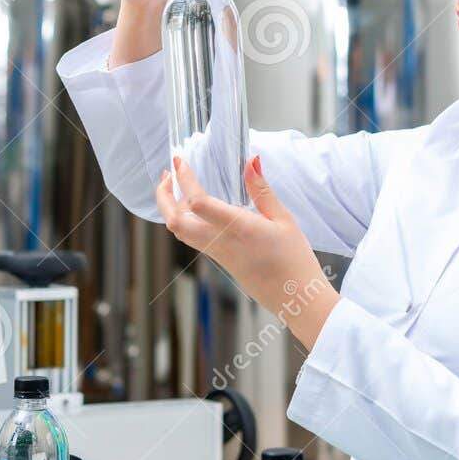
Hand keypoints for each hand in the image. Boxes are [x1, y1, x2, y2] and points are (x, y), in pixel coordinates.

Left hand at [155, 155, 339, 348]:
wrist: (295, 299)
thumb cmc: (294, 260)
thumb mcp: (284, 219)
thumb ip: (262, 190)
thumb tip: (252, 161)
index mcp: (238, 228)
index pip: (197, 202)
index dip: (184, 180)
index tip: (179, 161)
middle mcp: (220, 242)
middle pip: (175, 221)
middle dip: (163, 196)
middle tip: (166, 174)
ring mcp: (216, 254)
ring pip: (179, 231)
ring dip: (169, 208)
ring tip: (174, 187)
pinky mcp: (218, 260)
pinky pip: (190, 239)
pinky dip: (182, 220)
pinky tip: (190, 209)